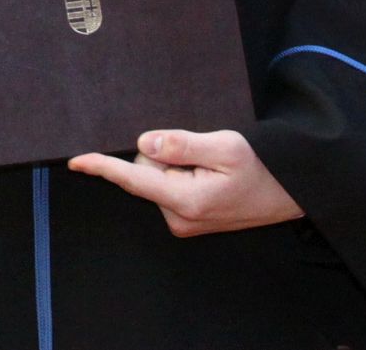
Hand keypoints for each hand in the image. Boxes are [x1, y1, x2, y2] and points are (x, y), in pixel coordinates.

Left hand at [68, 129, 303, 236]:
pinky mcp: (188, 219)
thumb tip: (144, 144)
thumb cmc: (262, 167)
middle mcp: (178, 217)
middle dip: (165, 154)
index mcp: (185, 201)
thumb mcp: (225, 146)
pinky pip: (169, 185)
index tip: (76, 161)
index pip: (134, 180)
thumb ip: (181, 145)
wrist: (289, 192)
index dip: (103, 167)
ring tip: (212, 164)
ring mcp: (183, 221)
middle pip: (146, 171)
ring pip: (158, 177)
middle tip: (203, 150)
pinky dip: (183, 173)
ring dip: (177, 164)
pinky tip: (209, 173)